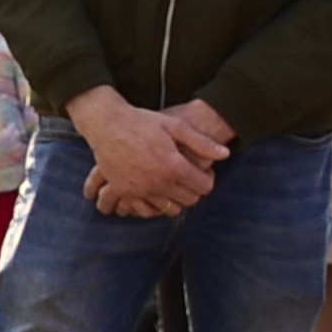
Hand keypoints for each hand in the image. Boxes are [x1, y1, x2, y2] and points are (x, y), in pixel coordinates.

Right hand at [65, 88, 222, 219]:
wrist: (106, 124)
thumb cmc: (142, 122)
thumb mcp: (175, 126)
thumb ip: (202, 142)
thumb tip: (225, 154)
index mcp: (174, 166)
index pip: (204, 187)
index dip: (208, 179)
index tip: (203, 171)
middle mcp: (158, 182)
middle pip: (189, 200)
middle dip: (195, 191)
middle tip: (189, 178)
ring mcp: (140, 190)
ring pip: (170, 209)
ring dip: (176, 199)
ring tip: (173, 184)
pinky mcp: (124, 192)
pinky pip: (146, 210)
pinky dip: (155, 205)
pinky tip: (155, 190)